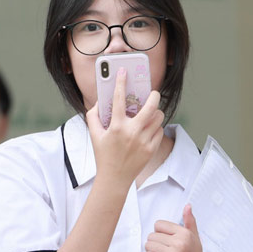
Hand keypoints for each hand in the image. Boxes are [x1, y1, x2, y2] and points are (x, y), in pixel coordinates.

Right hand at [85, 69, 163, 187]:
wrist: (114, 179)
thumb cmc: (103, 155)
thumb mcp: (94, 135)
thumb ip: (93, 116)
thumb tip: (98, 103)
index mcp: (116, 126)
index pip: (119, 99)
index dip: (120, 82)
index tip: (123, 72)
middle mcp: (132, 132)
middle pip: (151, 106)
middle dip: (154, 96)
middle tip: (153, 93)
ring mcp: (143, 141)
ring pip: (158, 118)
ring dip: (156, 113)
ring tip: (150, 115)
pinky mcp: (151, 149)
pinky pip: (160, 131)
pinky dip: (155, 128)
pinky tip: (149, 130)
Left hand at [146, 205, 212, 251]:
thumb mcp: (195, 239)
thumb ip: (190, 222)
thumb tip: (187, 206)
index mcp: (185, 233)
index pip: (159, 224)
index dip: (160, 232)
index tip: (166, 240)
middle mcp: (180, 242)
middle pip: (152, 235)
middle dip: (155, 243)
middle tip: (164, 251)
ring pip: (149, 246)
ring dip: (151, 251)